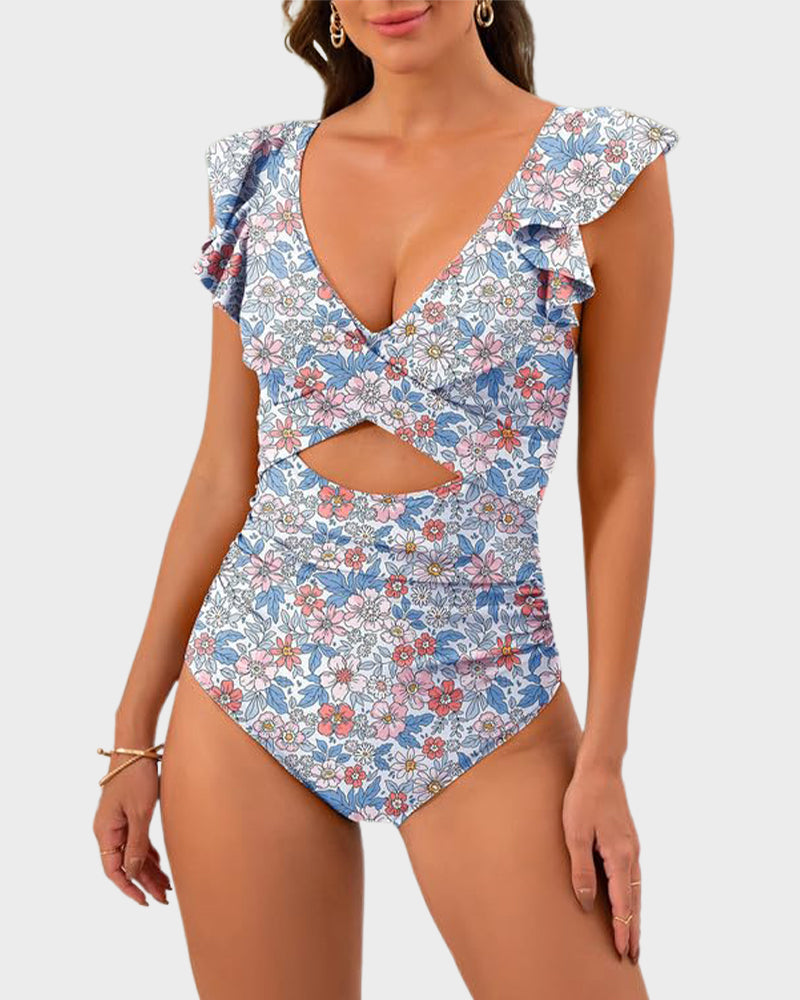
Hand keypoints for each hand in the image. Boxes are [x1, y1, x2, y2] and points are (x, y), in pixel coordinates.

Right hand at [93, 754, 171, 905]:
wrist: (136, 746)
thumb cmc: (137, 776)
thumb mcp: (140, 813)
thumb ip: (136, 844)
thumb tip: (131, 873)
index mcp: (105, 831)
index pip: (113, 870)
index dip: (128, 888)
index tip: (144, 901)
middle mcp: (109, 830)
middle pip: (125, 864)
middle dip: (145, 882)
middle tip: (165, 898)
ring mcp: (118, 822)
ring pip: (133, 853)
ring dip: (149, 870)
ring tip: (167, 887)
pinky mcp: (129, 814)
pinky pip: (137, 840)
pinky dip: (149, 854)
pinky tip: (161, 865)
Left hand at [562, 763, 640, 962]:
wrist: (600, 769)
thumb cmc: (583, 799)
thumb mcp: (575, 834)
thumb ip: (581, 869)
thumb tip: (586, 904)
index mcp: (621, 856)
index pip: (623, 903)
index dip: (621, 930)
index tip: (622, 953)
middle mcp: (632, 855)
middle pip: (635, 902)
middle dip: (633, 930)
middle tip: (633, 957)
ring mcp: (633, 848)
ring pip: (637, 890)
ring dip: (635, 915)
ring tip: (632, 937)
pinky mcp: (628, 841)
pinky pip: (633, 877)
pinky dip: (633, 897)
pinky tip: (627, 902)